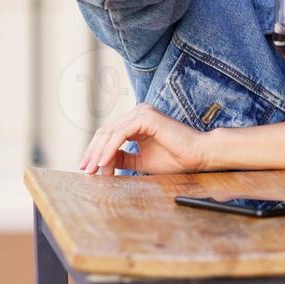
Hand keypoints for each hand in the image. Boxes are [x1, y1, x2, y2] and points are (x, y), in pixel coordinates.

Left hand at [79, 104, 206, 174]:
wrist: (199, 156)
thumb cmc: (176, 158)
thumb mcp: (141, 161)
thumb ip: (122, 158)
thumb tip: (101, 162)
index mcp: (137, 121)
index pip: (109, 134)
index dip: (95, 151)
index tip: (88, 169)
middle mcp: (138, 112)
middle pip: (105, 131)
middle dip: (93, 152)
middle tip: (85, 171)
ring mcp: (142, 112)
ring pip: (110, 132)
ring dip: (99, 153)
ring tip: (93, 170)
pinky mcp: (146, 117)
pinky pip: (120, 134)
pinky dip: (110, 148)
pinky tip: (104, 162)